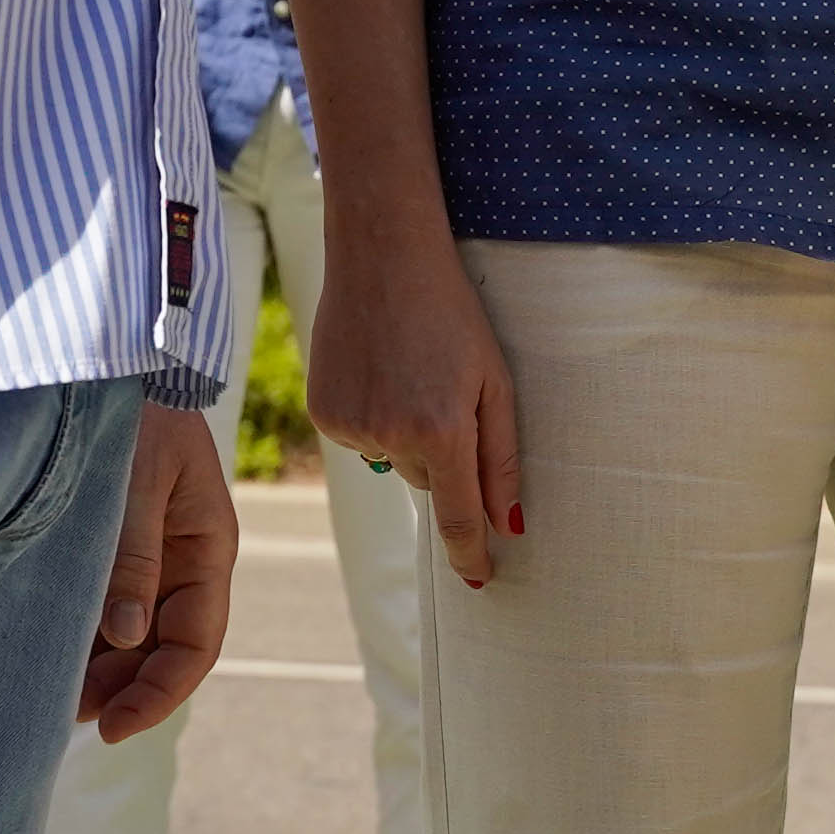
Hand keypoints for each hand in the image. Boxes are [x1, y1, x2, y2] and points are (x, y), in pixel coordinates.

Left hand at [84, 404, 237, 741]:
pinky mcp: (117, 544)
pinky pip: (108, 605)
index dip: (160, 692)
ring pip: (134, 634)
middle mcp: (184, 563)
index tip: (114, 725)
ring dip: (103, 669)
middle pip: (163, 649)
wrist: (122, 361)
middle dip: (125, 689)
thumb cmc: (141, 413)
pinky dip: (86, 634)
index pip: (196, 643)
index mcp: (208, 549)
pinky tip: (53, 651)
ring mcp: (152, 555)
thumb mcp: (140, 483)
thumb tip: (123, 636)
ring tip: (54, 694)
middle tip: (71, 717)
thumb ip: (133, 556)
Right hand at [305, 220, 519, 587]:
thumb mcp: (493, 381)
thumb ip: (502, 458)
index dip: (471, 552)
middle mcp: (391, 436)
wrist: (381, 255)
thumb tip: (510, 524)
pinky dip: (373, 417)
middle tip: (441, 390)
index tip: (478, 578)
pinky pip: (359, 439)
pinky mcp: (324, 413)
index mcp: (442, 430)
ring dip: (405, 433)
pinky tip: (378, 369)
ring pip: (392, 460)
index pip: (459, 517)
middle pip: (427, 481)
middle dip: (441, 454)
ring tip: (408, 369)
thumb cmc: (452, 313)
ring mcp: (351, 427)